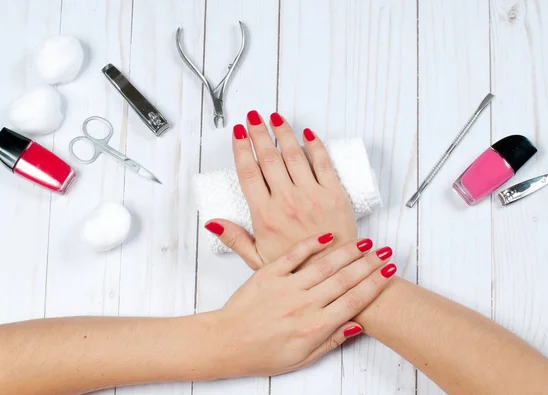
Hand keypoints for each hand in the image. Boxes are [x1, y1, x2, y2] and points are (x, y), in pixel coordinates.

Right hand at [205, 110, 356, 268]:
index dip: (241, 149)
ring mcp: (312, 196)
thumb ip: (235, 240)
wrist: (335, 274)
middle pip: (268, 158)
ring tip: (275, 117)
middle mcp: (287, 201)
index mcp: (265, 216)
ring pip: (294, 155)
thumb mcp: (258, 261)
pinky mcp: (336, 195)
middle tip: (254, 117)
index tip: (238, 133)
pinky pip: (324, 163)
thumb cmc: (298, 269)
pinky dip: (315, 145)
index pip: (248, 173)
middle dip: (259, 133)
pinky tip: (307, 134)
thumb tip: (212, 223)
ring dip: (283, 133)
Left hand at [213, 232, 396, 376]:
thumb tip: (356, 325)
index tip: (389, 272)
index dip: (375, 285)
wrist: (227, 342)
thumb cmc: (261, 353)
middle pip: (345, 280)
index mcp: (314, 327)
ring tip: (365, 242)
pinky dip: (311, 244)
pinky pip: (293, 255)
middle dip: (369, 265)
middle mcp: (304, 304)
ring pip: (324, 265)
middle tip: (386, 252)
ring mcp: (286, 286)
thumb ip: (331, 340)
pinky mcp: (268, 274)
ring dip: (347, 252)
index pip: (354, 301)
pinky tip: (327, 235)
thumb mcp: (302, 358)